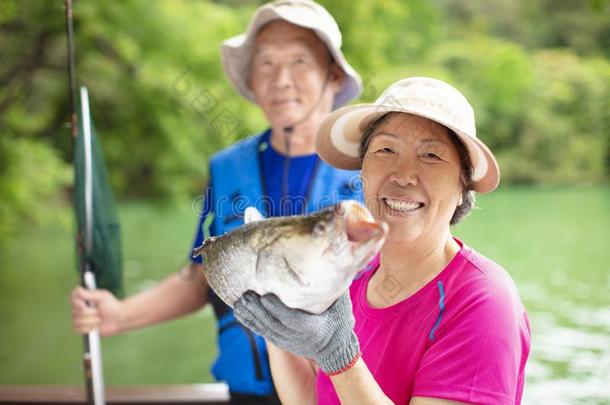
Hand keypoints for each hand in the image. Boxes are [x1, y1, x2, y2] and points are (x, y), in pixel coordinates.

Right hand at [70, 286, 123, 336]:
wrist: (118, 319)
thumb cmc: (112, 305)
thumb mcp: (102, 297)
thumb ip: (89, 294)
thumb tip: (77, 289)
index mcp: (84, 297)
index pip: (73, 297)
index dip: (77, 303)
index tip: (85, 305)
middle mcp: (79, 307)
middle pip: (75, 312)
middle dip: (90, 313)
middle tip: (99, 312)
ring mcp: (79, 318)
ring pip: (77, 321)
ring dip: (91, 321)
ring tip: (99, 319)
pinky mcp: (81, 328)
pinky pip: (78, 329)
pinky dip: (88, 328)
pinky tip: (95, 326)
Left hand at [234, 291, 359, 374]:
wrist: (335, 350)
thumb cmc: (339, 324)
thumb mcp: (341, 308)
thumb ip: (335, 290)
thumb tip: (333, 264)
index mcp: (311, 328)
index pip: (290, 319)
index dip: (277, 309)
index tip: (265, 296)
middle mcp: (296, 336)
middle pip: (273, 324)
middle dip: (257, 310)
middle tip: (245, 296)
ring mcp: (287, 341)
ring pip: (265, 329)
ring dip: (250, 316)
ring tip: (238, 302)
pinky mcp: (280, 341)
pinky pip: (262, 332)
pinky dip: (250, 323)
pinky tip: (239, 312)